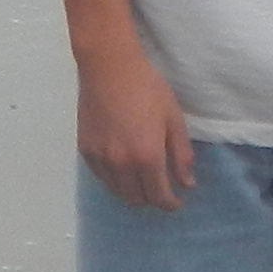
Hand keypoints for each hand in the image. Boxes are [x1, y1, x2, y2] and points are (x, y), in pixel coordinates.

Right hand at [76, 48, 199, 210]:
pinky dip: (114, 179)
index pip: (158, 196)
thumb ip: (181, 155)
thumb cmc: (147, 88)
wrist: (109, 67)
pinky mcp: (86, 150)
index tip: (176, 201)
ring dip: (131, 191)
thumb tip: (186, 184)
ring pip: (117, 191)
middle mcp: (122, 164)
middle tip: (160, 188)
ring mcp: (101, 158)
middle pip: (136, 199)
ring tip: (141, 178)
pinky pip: (101, 177)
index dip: (170, 204)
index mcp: (147, 156)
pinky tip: (122, 166)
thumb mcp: (173, 119)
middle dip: (151, 199)